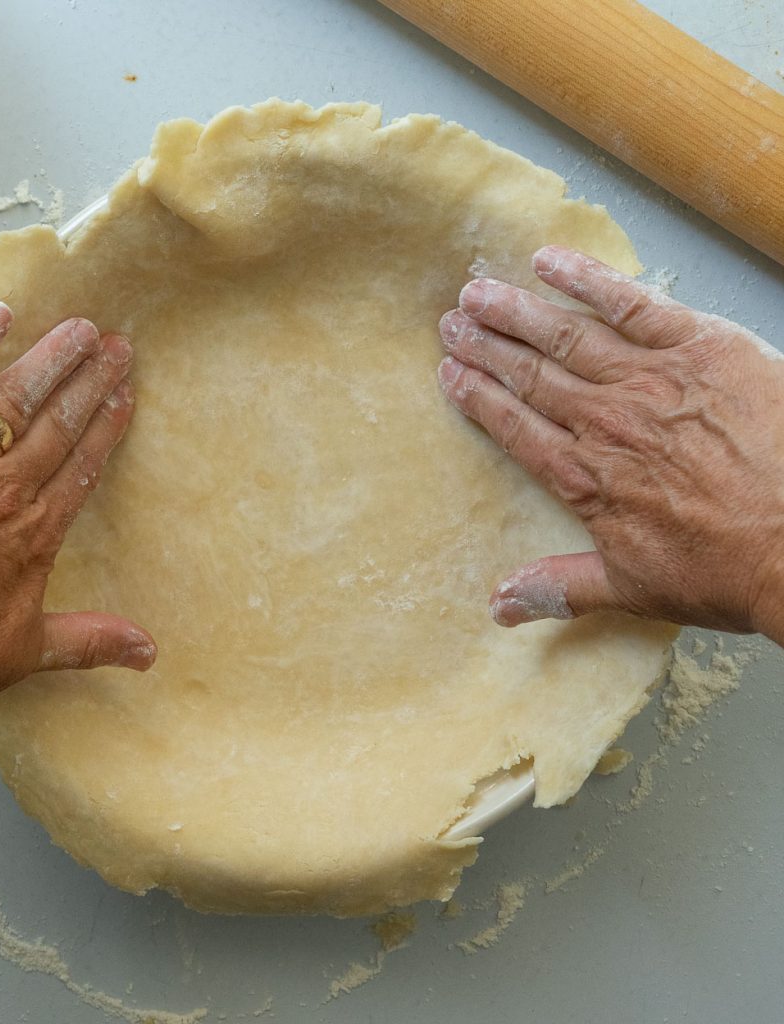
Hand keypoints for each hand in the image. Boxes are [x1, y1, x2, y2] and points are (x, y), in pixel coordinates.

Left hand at [0, 303, 155, 721]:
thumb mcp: (25, 652)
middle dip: (91, 381)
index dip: (106, 426)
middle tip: (118, 347)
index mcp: (35, 533)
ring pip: (13, 399)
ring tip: (80, 328)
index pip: (81, 466)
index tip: (125, 396)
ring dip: (50, 359)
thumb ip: (90, 640)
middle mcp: (4, 490)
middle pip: (59, 424)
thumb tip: (148, 653)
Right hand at [437, 245, 783, 637]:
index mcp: (585, 477)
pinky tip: (550, 262)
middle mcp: (604, 422)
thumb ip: (561, 588)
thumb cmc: (728, 568)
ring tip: (477, 293)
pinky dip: (586, 280)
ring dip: (515, 312)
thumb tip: (499, 606)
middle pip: (528, 375)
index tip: (451, 373)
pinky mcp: (698, 346)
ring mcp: (648, 379)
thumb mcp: (636, 590)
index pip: (514, 426)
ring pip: (565, 337)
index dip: (477, 397)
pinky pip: (630, 303)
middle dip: (484, 346)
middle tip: (451, 323)